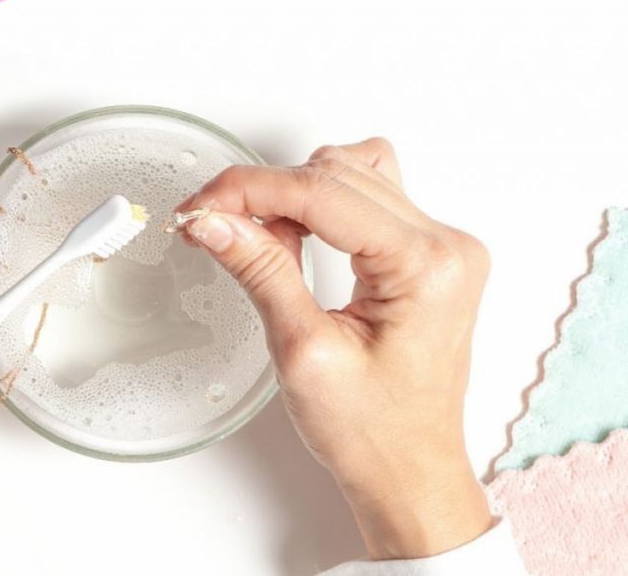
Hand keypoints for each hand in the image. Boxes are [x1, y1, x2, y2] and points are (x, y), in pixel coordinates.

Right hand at [178, 139, 492, 558]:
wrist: (408, 472)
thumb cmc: (374, 433)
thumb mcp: (304, 351)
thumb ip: (262, 272)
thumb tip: (216, 222)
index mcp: (427, 267)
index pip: (324, 193)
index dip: (250, 190)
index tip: (201, 206)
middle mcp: (445, 247)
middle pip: (338, 173)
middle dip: (265, 192)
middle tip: (214, 226)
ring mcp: (440, 248)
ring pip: (352, 175)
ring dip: (292, 195)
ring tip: (256, 240)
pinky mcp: (425, 256)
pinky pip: (368, 198)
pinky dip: (319, 205)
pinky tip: (294, 234)